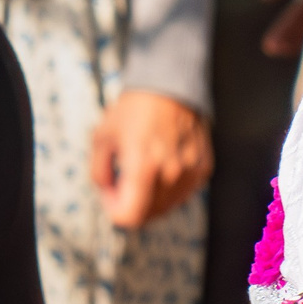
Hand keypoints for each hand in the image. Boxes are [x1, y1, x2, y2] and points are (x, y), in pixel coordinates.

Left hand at [89, 89, 212, 228]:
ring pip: (167, 206)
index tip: (111, 193)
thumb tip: (108, 192)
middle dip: (132, 203)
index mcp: (143, 167)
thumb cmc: (135, 108)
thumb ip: (99, 173)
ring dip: (152, 197)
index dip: (114, 211)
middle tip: (124, 180)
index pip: (130, 217)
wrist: (169, 86)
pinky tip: (162, 166)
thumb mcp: (102, 137)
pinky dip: (170, 187)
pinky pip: (183, 192)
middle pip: (148, 215)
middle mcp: (171, 174)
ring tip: (144, 171)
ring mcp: (191, 172)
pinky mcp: (203, 168)